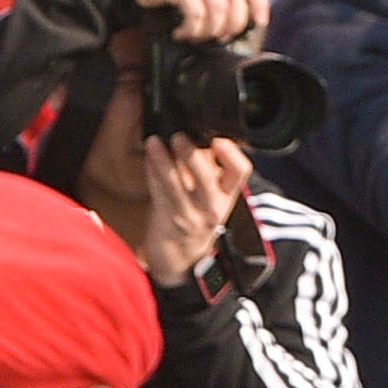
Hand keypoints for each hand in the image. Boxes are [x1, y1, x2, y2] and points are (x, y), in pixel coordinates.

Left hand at [128, 130, 253, 283]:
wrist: (181, 256)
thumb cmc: (194, 214)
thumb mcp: (211, 191)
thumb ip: (208, 164)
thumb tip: (200, 131)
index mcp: (228, 194)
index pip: (240, 171)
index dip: (231, 154)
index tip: (219, 138)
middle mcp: (213, 206)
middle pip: (207, 180)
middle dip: (192, 156)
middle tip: (179, 136)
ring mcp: (191, 216)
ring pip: (177, 187)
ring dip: (164, 162)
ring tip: (154, 142)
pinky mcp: (169, 220)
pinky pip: (160, 193)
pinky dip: (152, 173)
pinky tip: (147, 158)